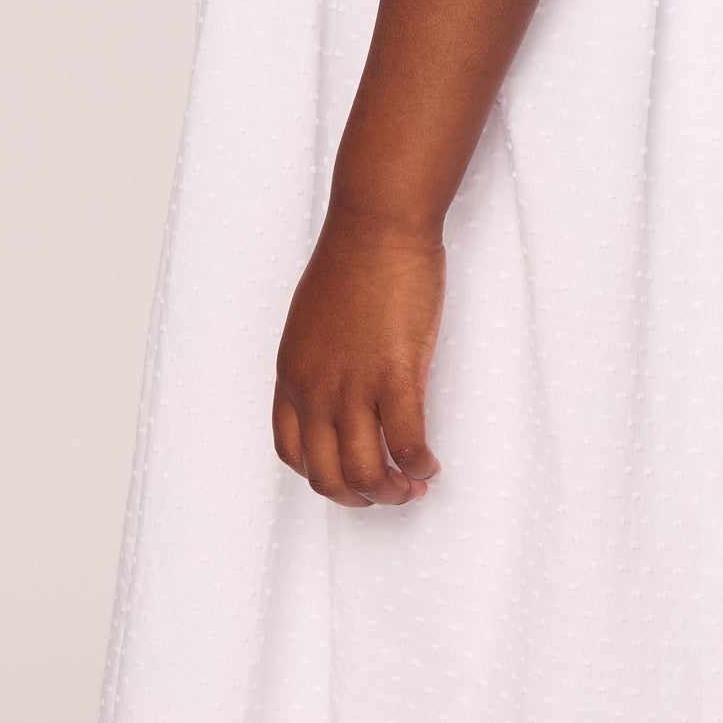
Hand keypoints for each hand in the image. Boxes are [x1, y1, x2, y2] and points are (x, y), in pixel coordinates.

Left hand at [271, 204, 444, 505]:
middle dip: (360, 497)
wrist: (376, 225)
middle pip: (327, 476)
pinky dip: (419, 467)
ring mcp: (353, 386)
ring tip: (413, 485)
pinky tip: (430, 464)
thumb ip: (320, 359)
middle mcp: (315, 389)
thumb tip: (341, 382)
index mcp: (291, 374)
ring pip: (365, 474)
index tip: (351, 474)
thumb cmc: (352, 259)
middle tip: (389, 492)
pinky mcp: (395, 376)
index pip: (291, 452)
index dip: (323, 476)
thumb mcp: (313, 319)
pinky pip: (405, 445)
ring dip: (392, 493)